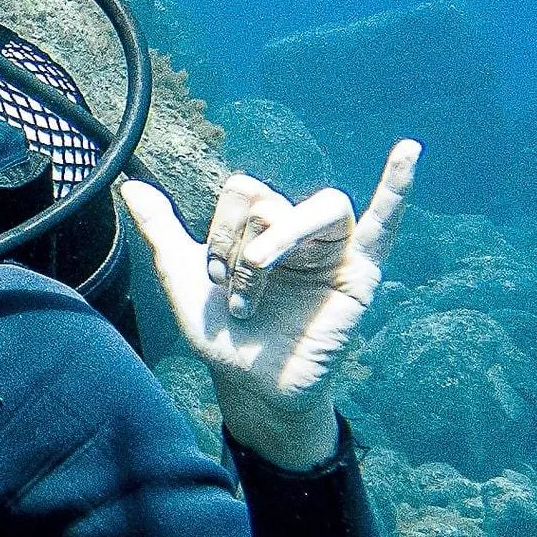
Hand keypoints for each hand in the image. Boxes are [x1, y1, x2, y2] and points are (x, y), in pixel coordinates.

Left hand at [120, 140, 419, 470]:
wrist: (247, 384)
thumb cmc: (221, 334)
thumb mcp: (181, 275)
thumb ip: (159, 227)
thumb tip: (128, 183)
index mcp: (259, 223)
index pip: (243, 188)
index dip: (218, 230)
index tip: (212, 275)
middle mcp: (296, 228)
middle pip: (270, 201)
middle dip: (240, 250)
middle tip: (237, 296)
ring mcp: (332, 247)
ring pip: (315, 208)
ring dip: (275, 244)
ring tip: (256, 278)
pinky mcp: (360, 272)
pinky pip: (385, 224)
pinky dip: (398, 189)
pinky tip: (408, 153)